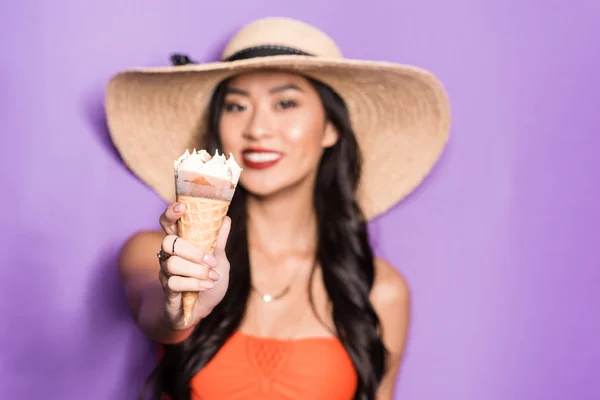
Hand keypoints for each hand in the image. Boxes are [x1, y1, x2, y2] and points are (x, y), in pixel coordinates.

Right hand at [157, 202, 230, 329]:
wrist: (201, 311)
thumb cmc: (208, 281)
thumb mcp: (219, 261)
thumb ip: (219, 241)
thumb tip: (226, 218)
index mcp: (181, 244)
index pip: (167, 223)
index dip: (171, 213)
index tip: (183, 207)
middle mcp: (169, 256)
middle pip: (168, 242)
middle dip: (192, 251)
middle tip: (211, 260)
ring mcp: (166, 273)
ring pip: (173, 264)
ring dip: (198, 271)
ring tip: (213, 277)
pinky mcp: (167, 291)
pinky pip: (174, 283)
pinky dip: (195, 284)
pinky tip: (206, 286)